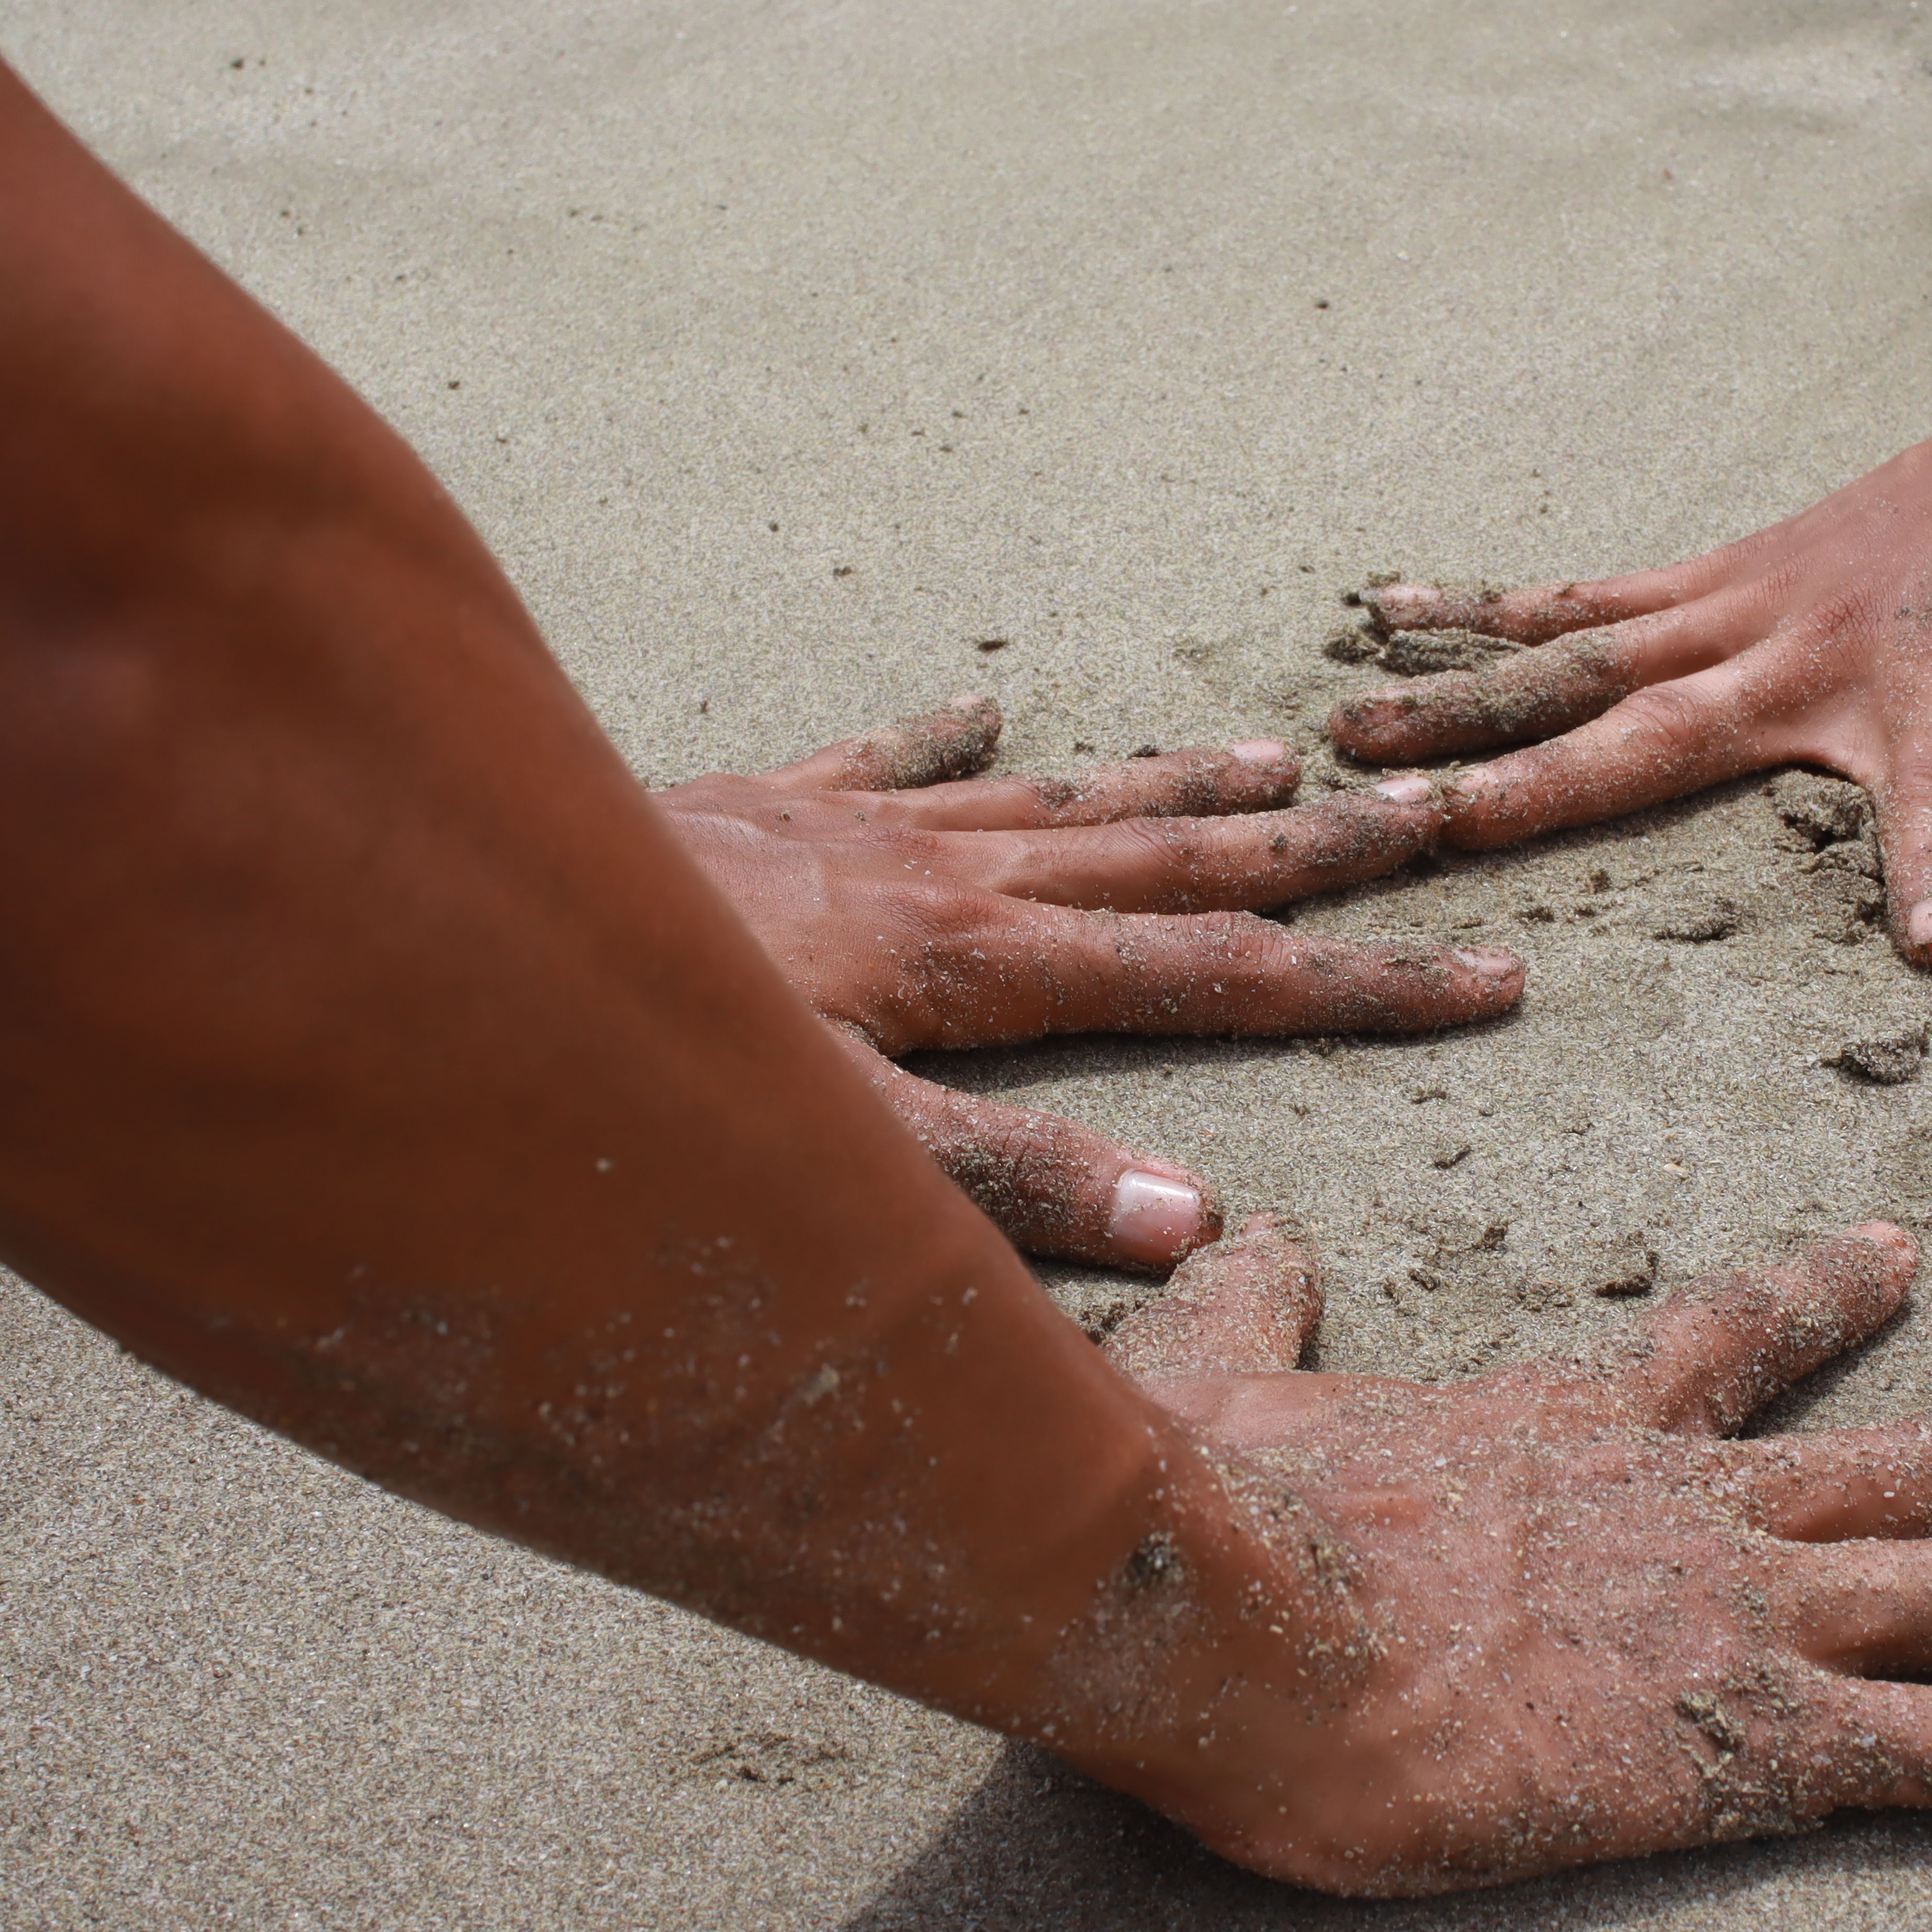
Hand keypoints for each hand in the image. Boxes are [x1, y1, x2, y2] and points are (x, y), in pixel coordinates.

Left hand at [656, 697, 1521, 1271]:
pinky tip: (976, 710)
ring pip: (1053, 800)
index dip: (1363, 983)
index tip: (1493, 974)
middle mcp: (937, 875)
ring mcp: (849, 829)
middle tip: (1436, 823)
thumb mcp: (824, 1145)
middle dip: (1313, 850)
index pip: (1217, 973)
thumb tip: (1190, 1221)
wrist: (438, 911)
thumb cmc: (621, 1057)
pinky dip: (944, 742)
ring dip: (1169, 785)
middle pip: (1166, 859)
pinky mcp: (755, 808)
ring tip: (1272, 751)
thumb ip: (1002, 1189)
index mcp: (978, 963)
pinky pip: (879, 762)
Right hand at [1077, 1217, 1931, 1892]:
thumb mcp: (1226, 1376)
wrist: (1230, 1603)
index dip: (1830, 1296)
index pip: (1743, 1344)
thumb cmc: (1218, 1512)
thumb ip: (1257, 1299)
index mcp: (1596, 1433)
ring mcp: (1760, 1613)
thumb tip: (1239, 1231)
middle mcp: (1715, 1506)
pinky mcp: (1768, 1733)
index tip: (1906, 1253)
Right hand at [1328, 400, 1931, 972]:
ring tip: (1343, 739)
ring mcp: (1744, 614)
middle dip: (1520, 795)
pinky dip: (1489, 606)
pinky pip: (1586, 599)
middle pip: (1646, 745)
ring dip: (1457, 706)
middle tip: (1406, 841)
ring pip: (1574, 670)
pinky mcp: (1718, 578)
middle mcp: (1808, 664)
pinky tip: (1385, 616)